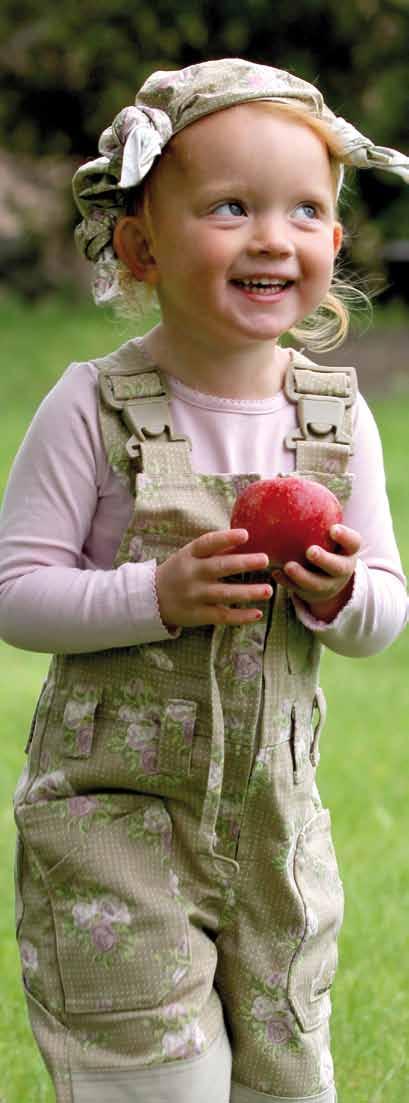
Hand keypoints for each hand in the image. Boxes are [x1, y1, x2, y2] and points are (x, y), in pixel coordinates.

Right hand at [156, 529, 272, 628]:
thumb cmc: (180, 571)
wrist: (152, 599)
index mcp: (190, 555)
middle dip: (243, 563)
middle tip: (265, 560)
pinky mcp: (197, 615)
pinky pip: (221, 616)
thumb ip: (214, 549)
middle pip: (219, 567)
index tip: (246, 534)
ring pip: (224, 594)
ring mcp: (194, 596)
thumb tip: (246, 537)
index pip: (207, 543)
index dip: (226, 538)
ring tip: (268, 590)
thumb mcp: (190, 556)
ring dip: (248, 592)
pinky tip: (258, 613)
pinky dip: (240, 616)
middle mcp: (192, 574)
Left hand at [271, 524, 360, 622]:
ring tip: (288, 566)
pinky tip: (275, 574)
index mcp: (348, 552)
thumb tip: (295, 492)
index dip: (345, 537)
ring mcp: (328, 585)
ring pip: (317, 584)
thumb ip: (318, 524)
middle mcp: (341, 570)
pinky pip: (298, 591)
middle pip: (337, 567)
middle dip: (325, 560)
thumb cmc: (326, 548)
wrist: (327, 579)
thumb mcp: (329, 539)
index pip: (353, 543)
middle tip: (311, 551)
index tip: (333, 529)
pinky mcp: (311, 595)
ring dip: (302, 576)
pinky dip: (287, 583)